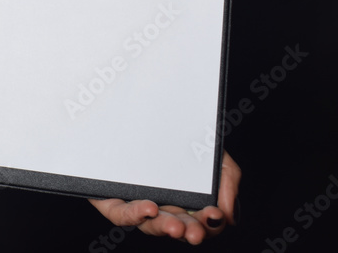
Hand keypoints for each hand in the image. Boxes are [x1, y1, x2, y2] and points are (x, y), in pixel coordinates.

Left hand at [88, 150, 240, 244]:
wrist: (133, 110)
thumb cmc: (176, 135)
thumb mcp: (209, 150)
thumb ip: (227, 179)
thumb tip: (230, 216)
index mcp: (186, 200)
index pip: (200, 221)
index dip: (209, 224)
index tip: (216, 214)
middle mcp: (162, 205)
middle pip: (177, 227)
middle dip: (189, 231)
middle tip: (197, 232)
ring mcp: (137, 203)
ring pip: (150, 224)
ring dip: (164, 227)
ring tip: (177, 227)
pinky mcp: (112, 198)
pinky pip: (121, 213)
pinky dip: (135, 214)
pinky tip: (149, 209)